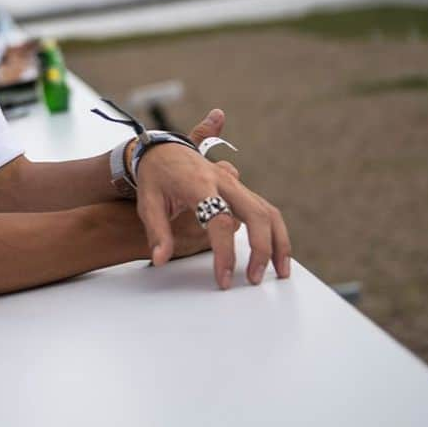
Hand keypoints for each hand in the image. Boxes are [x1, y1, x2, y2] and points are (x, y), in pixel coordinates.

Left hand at [135, 109, 291, 289]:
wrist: (162, 148)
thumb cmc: (155, 174)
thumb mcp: (147, 201)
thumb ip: (157, 231)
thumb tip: (161, 259)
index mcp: (199, 183)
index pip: (219, 220)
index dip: (225, 252)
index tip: (224, 278)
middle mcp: (223, 181)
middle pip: (255, 213)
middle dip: (261, 249)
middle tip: (254, 278)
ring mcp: (234, 183)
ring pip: (267, 211)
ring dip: (278, 242)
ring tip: (280, 271)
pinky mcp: (240, 189)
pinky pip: (265, 209)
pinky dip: (276, 232)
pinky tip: (277, 254)